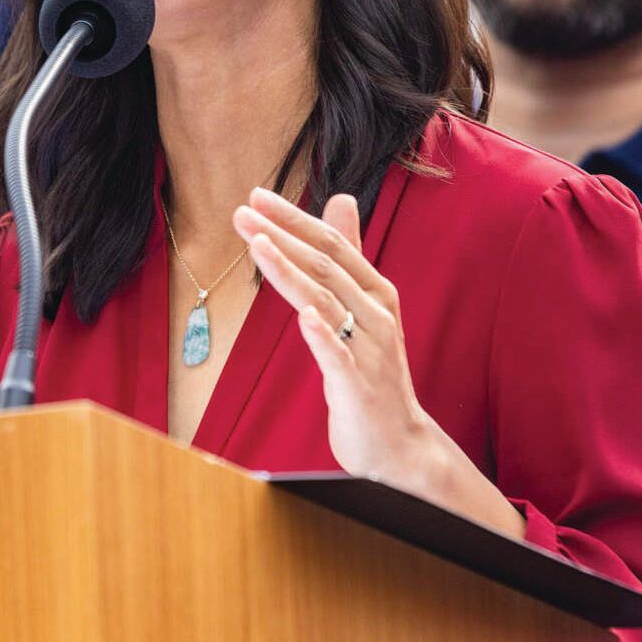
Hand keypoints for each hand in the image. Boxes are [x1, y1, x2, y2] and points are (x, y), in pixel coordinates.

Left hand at [233, 186, 523, 537]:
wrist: (399, 444)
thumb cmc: (373, 372)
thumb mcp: (363, 308)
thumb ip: (349, 256)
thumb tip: (342, 199)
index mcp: (376, 291)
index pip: (331, 244)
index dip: (294, 219)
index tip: (256, 197)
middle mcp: (376, 313)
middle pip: (324, 265)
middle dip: (281, 235)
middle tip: (242, 212)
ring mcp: (369, 350)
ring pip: (324, 301)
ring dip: (289, 271)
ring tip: (258, 244)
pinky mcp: (358, 386)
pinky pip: (337, 356)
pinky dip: (321, 334)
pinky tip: (302, 316)